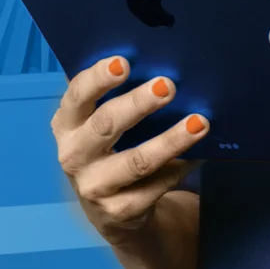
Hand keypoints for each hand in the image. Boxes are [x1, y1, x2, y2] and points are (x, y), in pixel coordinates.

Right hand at [50, 56, 209, 243]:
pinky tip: (201, 152)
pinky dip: (181, 166)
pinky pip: (157, 185)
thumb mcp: (101, 120)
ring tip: (199, 123)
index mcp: (68, 124)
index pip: (77, 96)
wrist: (111, 210)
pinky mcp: (119, 211)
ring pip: (136, 161)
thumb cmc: (111, 145)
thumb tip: (155, 57)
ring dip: (170, 140)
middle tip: (168, 85)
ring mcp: (95, 187)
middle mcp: (74, 155)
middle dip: (138, 103)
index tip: (124, 62)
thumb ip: (116, 93)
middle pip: (105, 125)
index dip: (98, 78)